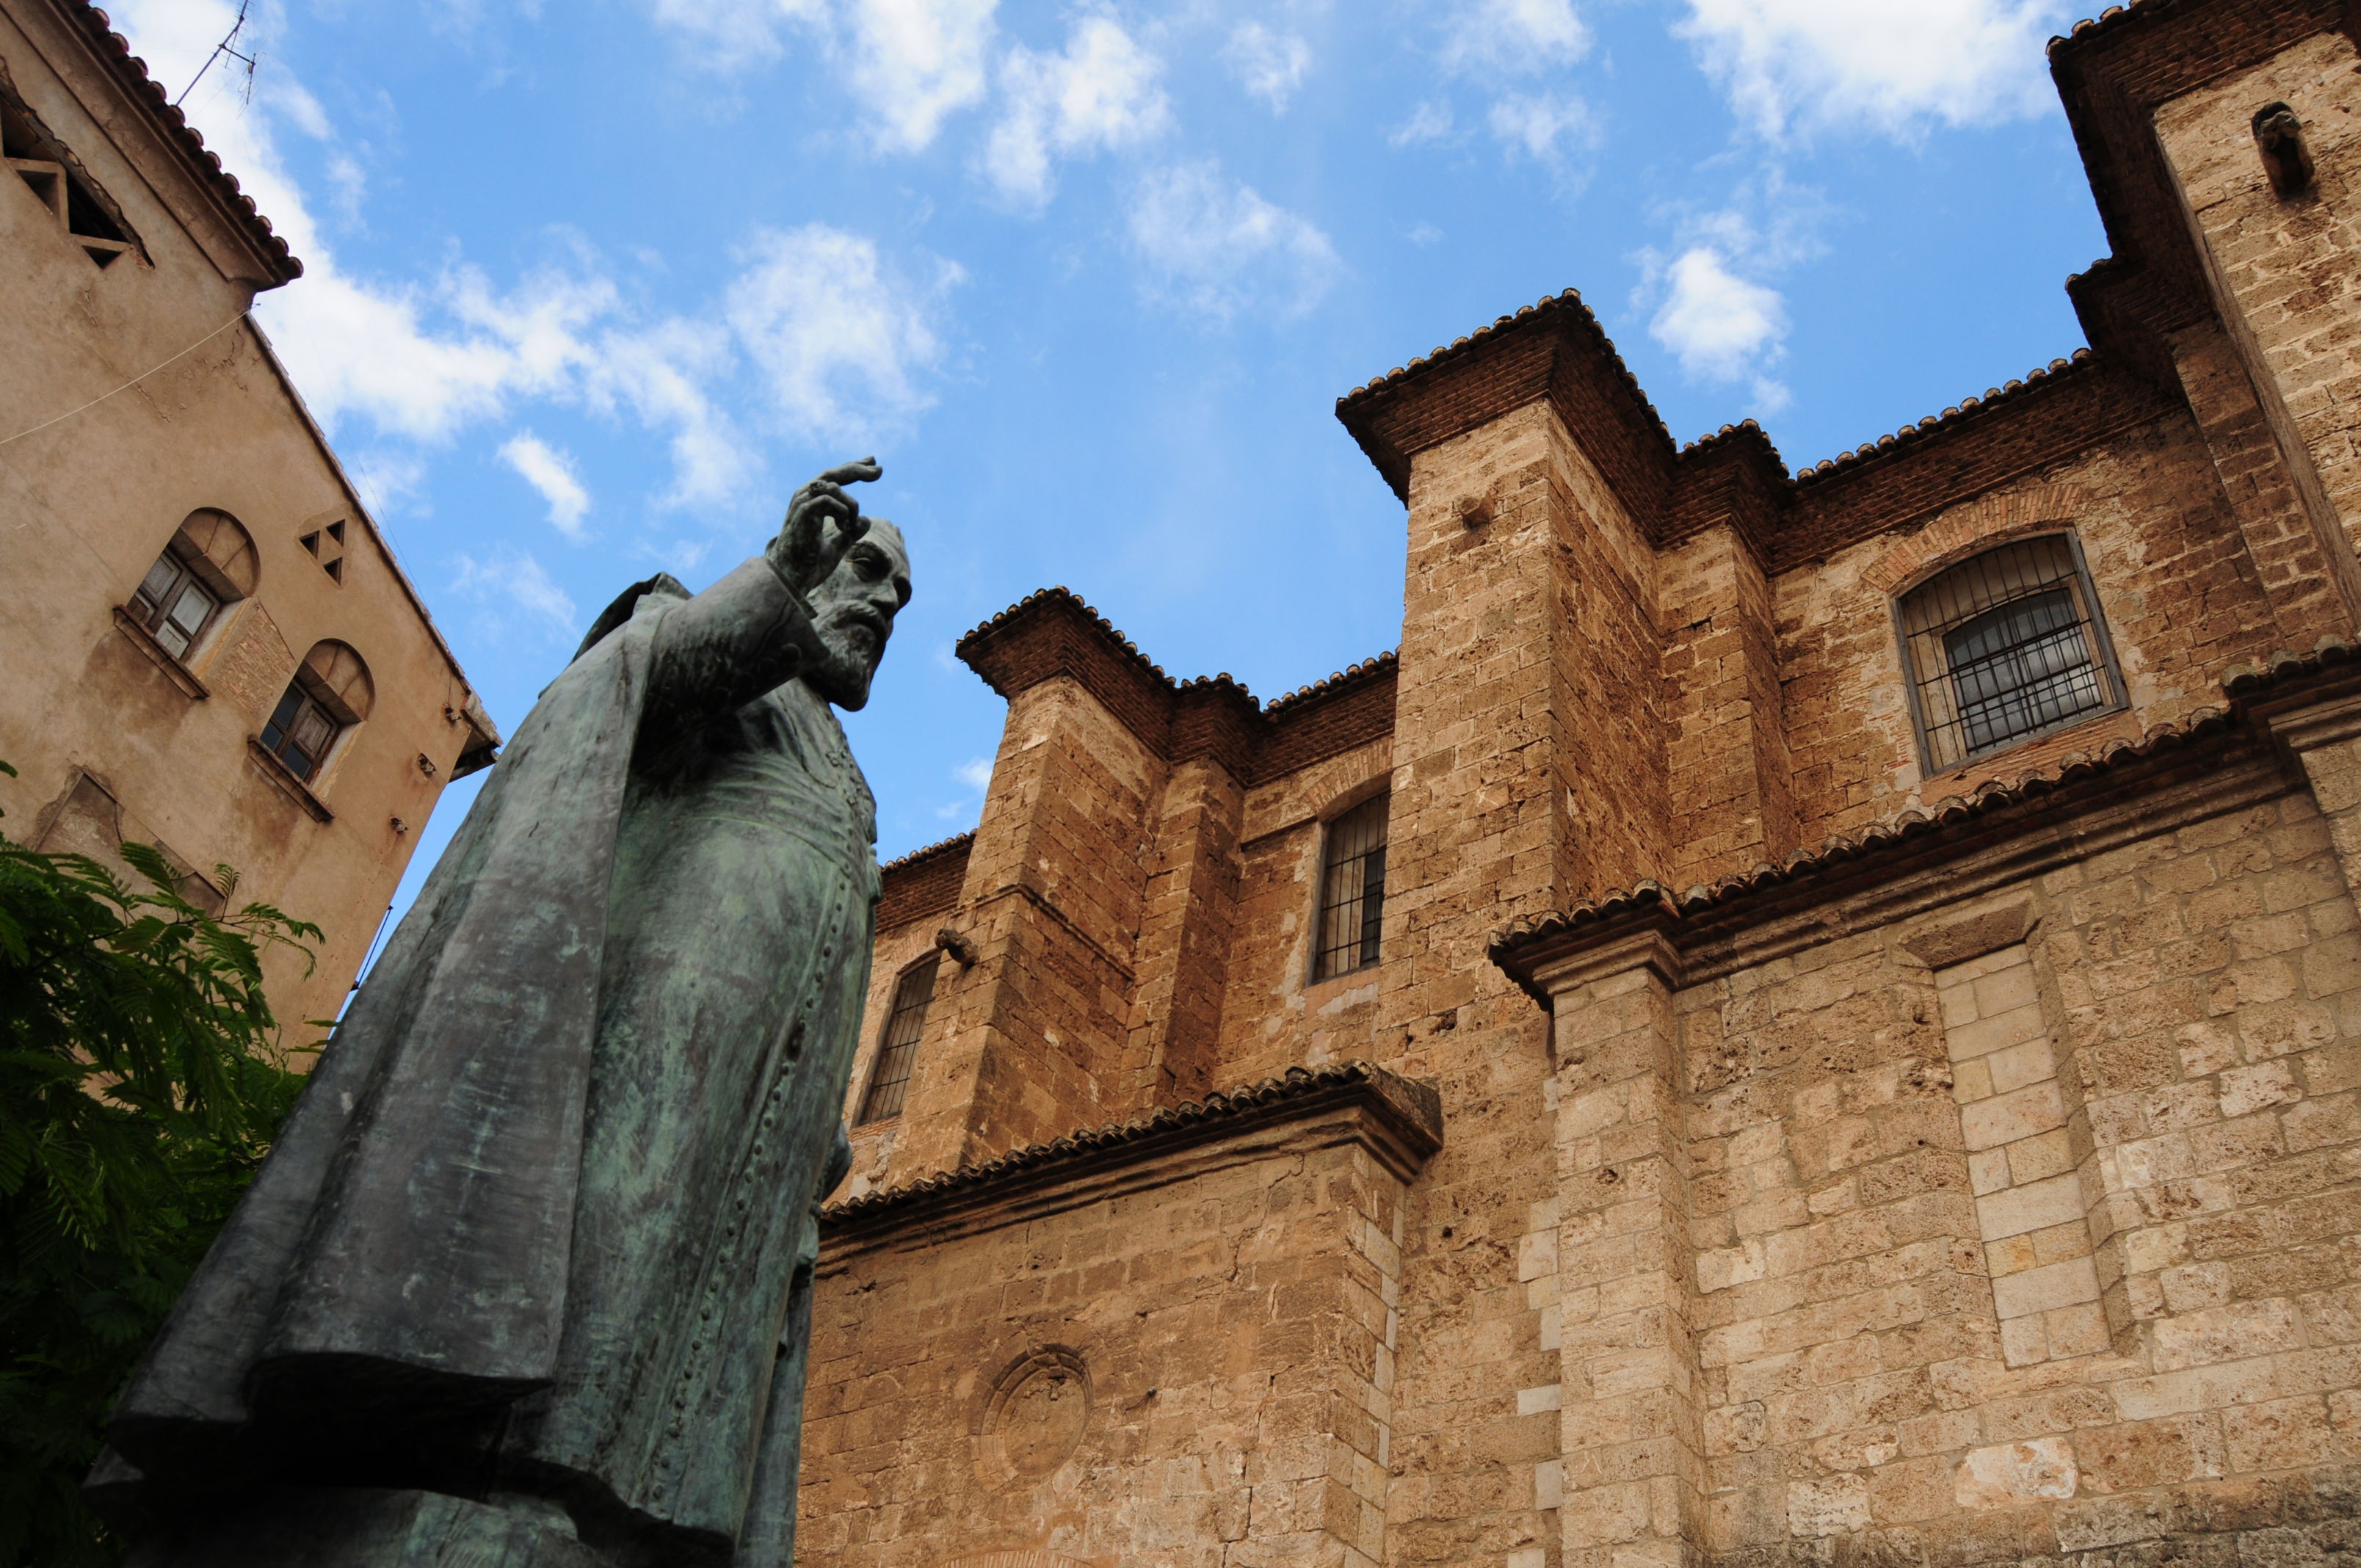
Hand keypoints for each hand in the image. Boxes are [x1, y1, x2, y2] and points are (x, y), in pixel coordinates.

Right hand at [768, 458, 881, 598]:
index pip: (834, 478)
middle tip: (879, 471)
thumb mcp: (837, 547)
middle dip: (858, 470)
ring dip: (850, 506)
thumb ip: (850, 533)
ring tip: (848, 528)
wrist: (792, 579)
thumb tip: (867, 520)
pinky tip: (842, 528)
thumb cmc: (809, 565)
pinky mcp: (802, 512)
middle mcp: (804, 497)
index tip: (874, 464)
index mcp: (810, 503)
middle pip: (833, 474)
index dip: (853, 469)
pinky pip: (828, 501)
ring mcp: (801, 503)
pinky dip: (842, 513)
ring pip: (834, 487)